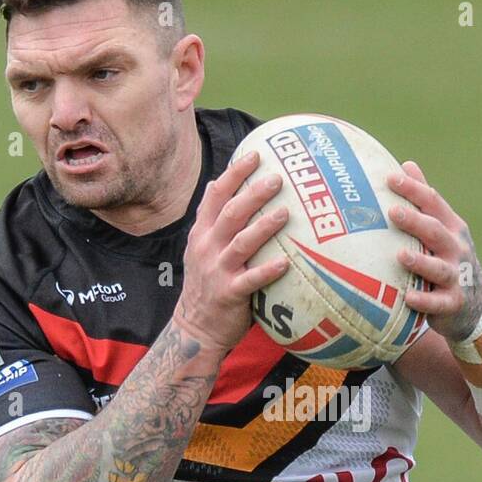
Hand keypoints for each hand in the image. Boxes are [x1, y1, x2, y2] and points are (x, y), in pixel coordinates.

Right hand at [175, 151, 288, 356]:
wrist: (196, 327)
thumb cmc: (208, 284)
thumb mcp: (200, 247)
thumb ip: (211, 219)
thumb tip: (220, 182)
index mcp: (202, 233)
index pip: (216, 196)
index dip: (235, 174)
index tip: (255, 154)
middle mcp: (207, 248)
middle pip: (231, 214)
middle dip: (253, 193)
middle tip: (278, 179)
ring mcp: (217, 271)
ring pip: (241, 243)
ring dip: (264, 227)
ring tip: (286, 213)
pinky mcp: (229, 294)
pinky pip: (251, 280)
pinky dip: (268, 271)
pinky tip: (286, 263)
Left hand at [387, 161, 481, 342]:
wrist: (476, 305)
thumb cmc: (449, 259)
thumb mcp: (443, 228)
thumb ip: (425, 201)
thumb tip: (406, 165)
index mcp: (452, 228)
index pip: (433, 203)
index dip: (414, 190)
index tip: (391, 179)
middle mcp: (456, 249)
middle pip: (436, 232)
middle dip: (416, 222)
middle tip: (393, 212)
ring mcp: (456, 277)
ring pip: (438, 268)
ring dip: (420, 262)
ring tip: (401, 256)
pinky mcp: (452, 303)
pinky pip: (438, 303)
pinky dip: (424, 301)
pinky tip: (408, 297)